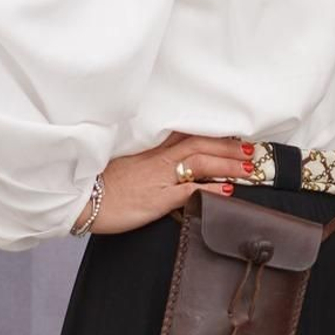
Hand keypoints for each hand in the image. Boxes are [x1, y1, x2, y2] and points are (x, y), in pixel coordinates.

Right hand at [80, 131, 249, 235]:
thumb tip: (173, 167)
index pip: (188, 136)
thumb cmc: (102, 187)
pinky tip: (227, 190)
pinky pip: (190, 190)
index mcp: (152, 151)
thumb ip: (151, 162)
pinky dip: (211, 188)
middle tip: (252, 151)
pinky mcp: (159, 198)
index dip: (213, 134)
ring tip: (249, 167)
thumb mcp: (129, 168)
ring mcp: (160, 178)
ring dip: (227, 163)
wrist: (82, 200)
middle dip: (229, 147)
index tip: (234, 134)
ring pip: (200, 162)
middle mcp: (159, 160)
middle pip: (201, 145)